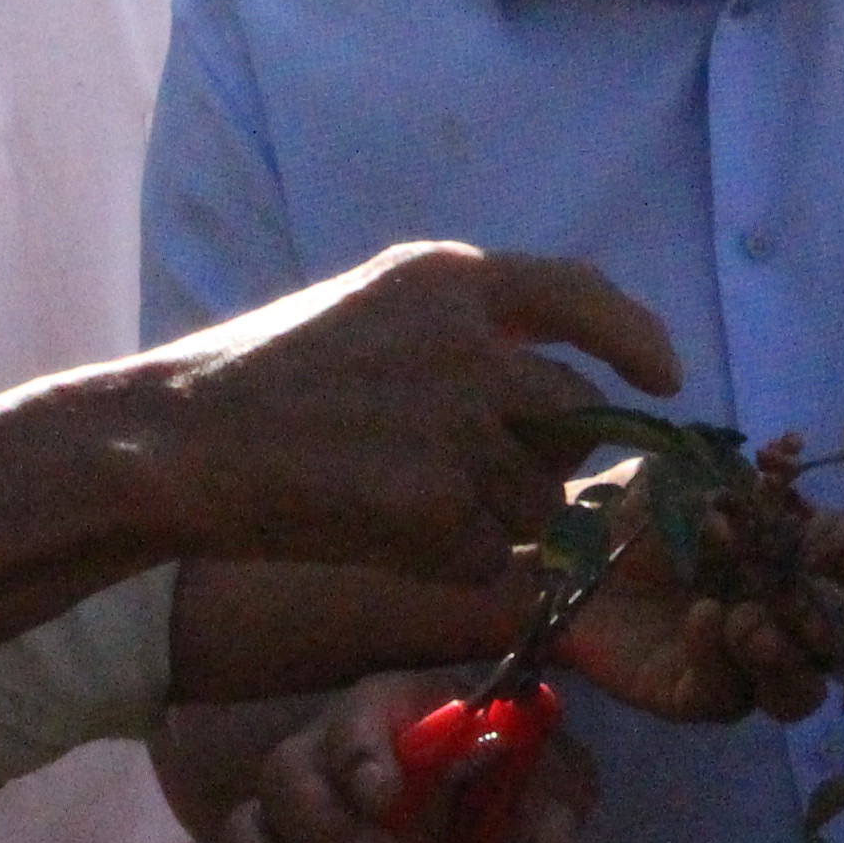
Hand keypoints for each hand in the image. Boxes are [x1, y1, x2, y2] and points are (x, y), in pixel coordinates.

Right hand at [143, 244, 682, 588]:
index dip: (635, 338)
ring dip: (499, 518)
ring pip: (542, 499)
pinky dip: (452, 563)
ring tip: (401, 503)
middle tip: (482, 480)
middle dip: (553, 461)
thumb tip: (554, 384)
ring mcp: (456, 425)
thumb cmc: (259, 383)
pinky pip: (492, 556)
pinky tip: (383, 539)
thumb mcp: (366, 312)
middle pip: (575, 419)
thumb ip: (459, 332)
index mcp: (448, 279)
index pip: (582, 293)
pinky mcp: (436, 507)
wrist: (177, 444)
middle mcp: (468, 342)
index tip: (667, 378)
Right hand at [177, 668, 602, 842]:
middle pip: (283, 776)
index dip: (361, 755)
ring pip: (241, 837)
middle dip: (323, 828)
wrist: (454, 810)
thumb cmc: (490, 777)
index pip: (354, 719)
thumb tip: (554, 838)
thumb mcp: (540, 778)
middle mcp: (319, 758)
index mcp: (385, 716)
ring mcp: (283, 822)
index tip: (386, 795)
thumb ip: (556, 793)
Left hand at [552, 453, 843, 722]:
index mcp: (808, 551)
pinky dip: (720, 659)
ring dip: (791, 662)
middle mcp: (791, 612)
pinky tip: (699, 620)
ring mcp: (748, 661)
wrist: (562, 549)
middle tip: (805, 611)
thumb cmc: (641, 504)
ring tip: (749, 626)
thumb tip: (785, 461)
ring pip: (806, 692)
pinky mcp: (699, 694)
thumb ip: (742, 473)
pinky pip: (729, 697)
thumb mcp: (692, 472)